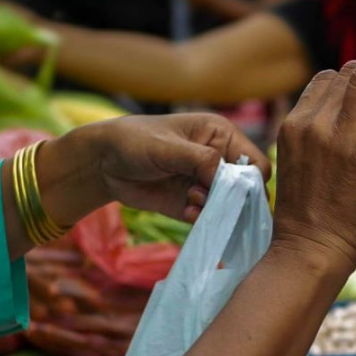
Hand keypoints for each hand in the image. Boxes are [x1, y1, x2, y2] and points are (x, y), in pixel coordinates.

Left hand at [39, 114, 269, 225]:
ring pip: (229, 206)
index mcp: (222, 136)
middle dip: (234, 198)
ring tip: (193, 202)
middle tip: (213, 200)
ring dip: (215, 209)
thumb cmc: (134, 141)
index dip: (251, 180)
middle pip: (245, 188)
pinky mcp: (190, 204)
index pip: (254, 162)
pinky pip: (208, 218)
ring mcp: (205, 184)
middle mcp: (218, 160)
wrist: (100, 164)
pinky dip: (201, 220)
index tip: (237, 192)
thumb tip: (229, 180)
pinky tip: (186, 212)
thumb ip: (201, 160)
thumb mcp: (169, 147)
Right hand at [272, 62, 355, 273]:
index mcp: (293, 125)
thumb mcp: (300, 164)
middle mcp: (312, 123)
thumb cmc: (308, 217)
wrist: (310, 250)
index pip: (326, 79)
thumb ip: (316, 138)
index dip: (352, 81)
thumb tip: (343, 125)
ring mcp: (337, 136)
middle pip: (349, 73)